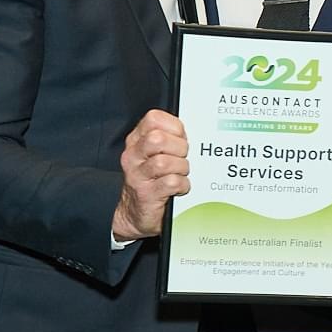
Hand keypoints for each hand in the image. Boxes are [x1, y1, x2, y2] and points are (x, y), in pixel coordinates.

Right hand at [113, 109, 188, 240]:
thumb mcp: (157, 154)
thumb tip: (197, 131)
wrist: (136, 213)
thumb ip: (171, 140)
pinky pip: (171, 183)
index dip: (174, 127)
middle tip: (183, 157)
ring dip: (181, 168)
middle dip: (179, 148)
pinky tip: (181, 187)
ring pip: (164, 162)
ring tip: (182, 174)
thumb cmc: (153, 180)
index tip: (181, 138)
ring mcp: (137, 175)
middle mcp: (134, 155)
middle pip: (157, 139)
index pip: (153, 119)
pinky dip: (182, 184)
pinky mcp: (146, 194)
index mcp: (138, 140)